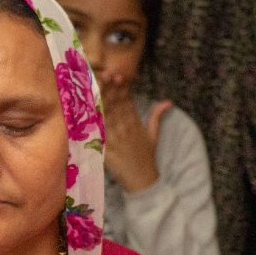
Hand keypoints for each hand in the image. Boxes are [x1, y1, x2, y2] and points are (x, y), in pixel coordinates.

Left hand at [98, 73, 169, 193]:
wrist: (142, 180)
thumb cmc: (146, 157)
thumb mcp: (153, 135)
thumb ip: (157, 116)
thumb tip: (168, 101)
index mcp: (136, 123)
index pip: (128, 102)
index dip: (122, 88)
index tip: (117, 75)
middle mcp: (126, 128)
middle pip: (116, 106)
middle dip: (110, 89)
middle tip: (104, 74)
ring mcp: (115, 138)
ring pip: (106, 115)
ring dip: (100, 100)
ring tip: (94, 86)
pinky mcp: (106, 149)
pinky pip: (97, 133)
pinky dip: (93, 121)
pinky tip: (87, 110)